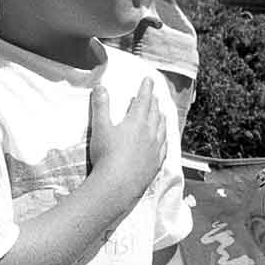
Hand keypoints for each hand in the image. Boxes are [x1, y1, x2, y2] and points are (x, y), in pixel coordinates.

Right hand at [86, 83, 165, 203]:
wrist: (118, 184)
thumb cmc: (107, 155)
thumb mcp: (100, 128)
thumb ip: (101, 107)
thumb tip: (101, 87)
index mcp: (137, 122)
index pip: (143, 100)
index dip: (145, 89)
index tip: (149, 80)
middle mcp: (150, 133)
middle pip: (155, 113)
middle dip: (154, 102)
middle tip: (154, 95)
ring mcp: (156, 148)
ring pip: (162, 128)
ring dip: (162, 118)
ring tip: (162, 113)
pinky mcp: (156, 162)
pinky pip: (165, 146)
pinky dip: (164, 137)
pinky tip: (164, 139)